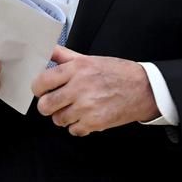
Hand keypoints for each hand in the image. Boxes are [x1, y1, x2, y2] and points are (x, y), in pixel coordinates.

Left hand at [31, 46, 159, 135]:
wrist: (144, 89)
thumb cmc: (117, 73)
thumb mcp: (89, 59)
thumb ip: (64, 56)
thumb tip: (46, 50)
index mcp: (76, 69)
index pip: (42, 82)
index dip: (37, 88)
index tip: (41, 90)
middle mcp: (79, 88)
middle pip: (45, 105)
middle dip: (47, 105)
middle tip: (55, 103)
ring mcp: (87, 107)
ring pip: (58, 120)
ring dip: (63, 117)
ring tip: (73, 109)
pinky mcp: (96, 123)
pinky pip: (74, 130)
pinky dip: (77, 127)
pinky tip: (84, 117)